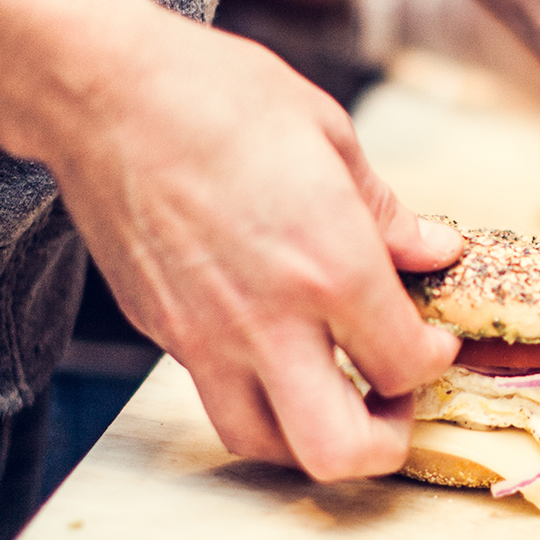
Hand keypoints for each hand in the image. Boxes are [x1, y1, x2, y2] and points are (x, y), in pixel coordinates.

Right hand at [28, 0, 461, 479]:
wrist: (103, 91)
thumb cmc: (219, 97)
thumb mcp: (331, 137)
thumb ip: (388, 214)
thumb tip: (435, 252)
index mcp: (331, 266)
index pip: (404, 365)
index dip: (434, 361)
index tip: (434, 342)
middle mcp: (270, 320)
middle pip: (338, 448)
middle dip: (386, 443)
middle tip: (397, 404)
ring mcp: (208, 338)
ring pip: (267, 445)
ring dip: (315, 438)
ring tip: (339, 396)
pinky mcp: (166, 335)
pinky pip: (219, 400)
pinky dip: (262, 400)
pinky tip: (280, 358)